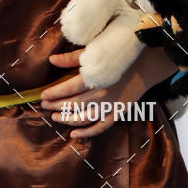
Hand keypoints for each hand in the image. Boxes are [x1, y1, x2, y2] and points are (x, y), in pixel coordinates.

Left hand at [40, 45, 175, 138]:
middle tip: (45, 106)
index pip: (68, 89)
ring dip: (67, 120)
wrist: (145, 65)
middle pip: (73, 104)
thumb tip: (51, 60)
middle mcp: (101, 93)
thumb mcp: (94, 53)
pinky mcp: (118, 112)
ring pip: (84, 118)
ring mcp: (110, 105)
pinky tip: (74, 134)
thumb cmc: (117, 56)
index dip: (54, 94)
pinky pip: (100, 127)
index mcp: (94, 78)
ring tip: (55, 117)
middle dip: (56, 106)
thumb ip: (72, 58)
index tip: (43, 96)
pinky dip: (87, 132)